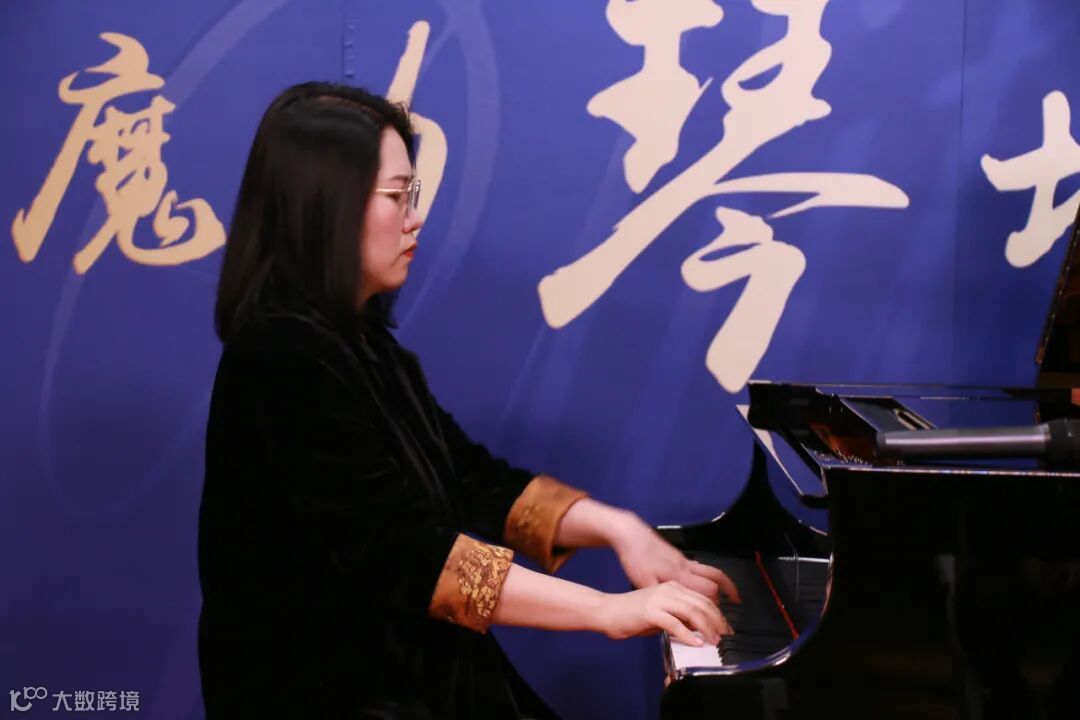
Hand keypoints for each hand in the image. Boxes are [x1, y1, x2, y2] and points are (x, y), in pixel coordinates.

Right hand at [598, 581, 732, 645]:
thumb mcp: (660, 614)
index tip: (725, 628)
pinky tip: (696, 643)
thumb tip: (698, 629)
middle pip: (701, 604)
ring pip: (691, 611)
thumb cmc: (631, 614)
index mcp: (672, 588)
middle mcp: (668, 590)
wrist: (607, 611)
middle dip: (716, 621)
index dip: (717, 614)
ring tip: (714, 641)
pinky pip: (674, 623)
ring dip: (706, 628)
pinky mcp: (650, 611)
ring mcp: (659, 599)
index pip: (701, 598)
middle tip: (725, 636)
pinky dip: (688, 635)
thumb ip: (678, 618)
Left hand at [610, 513, 740, 604]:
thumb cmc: (636, 558)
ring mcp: (684, 560)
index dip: (713, 608)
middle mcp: (686, 567)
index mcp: (679, 576)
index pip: (706, 592)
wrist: (631, 534)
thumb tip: (674, 612)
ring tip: (734, 596)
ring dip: (725, 584)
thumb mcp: (642, 582)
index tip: (716, 622)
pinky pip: (703, 568)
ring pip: (712, 571)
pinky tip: (709, 584)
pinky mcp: (680, 556)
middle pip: (714, 582)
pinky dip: (712, 577)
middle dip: (724, 598)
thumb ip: (661, 598)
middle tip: (727, 614)